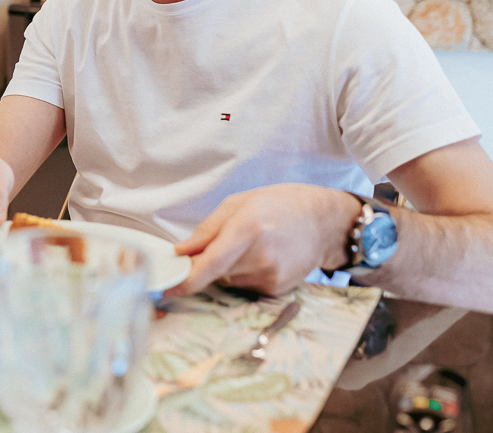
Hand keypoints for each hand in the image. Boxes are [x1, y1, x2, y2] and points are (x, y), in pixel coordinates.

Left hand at [165, 184, 359, 296]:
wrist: (325, 222)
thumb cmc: (280, 205)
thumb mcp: (240, 203)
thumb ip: (207, 229)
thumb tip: (180, 252)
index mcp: (248, 228)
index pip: (210, 263)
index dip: (186, 279)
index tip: (167, 288)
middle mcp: (261, 257)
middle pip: (216, 272)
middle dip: (208, 262)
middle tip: (225, 242)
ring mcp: (272, 276)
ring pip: (229, 279)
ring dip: (230, 267)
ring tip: (253, 244)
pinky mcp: (278, 289)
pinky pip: (246, 285)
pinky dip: (245, 273)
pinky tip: (264, 256)